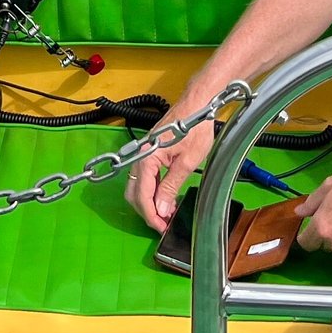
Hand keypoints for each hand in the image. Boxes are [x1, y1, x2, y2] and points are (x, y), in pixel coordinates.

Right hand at [125, 110, 215, 233]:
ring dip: (149, 201)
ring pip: (138, 186)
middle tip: (164, 223)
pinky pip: (145, 176)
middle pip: (134, 193)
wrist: (197, 103)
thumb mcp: (187, 162)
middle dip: (147, 211)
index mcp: (147, 158)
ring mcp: (143, 153)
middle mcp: (140, 156)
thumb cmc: (195, 129)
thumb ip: (171, 187)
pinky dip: (152, 189)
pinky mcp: (149, 151)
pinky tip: (166, 196)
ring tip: (167, 212)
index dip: (151, 216)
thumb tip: (160, 210)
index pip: (142, 196)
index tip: (162, 229)